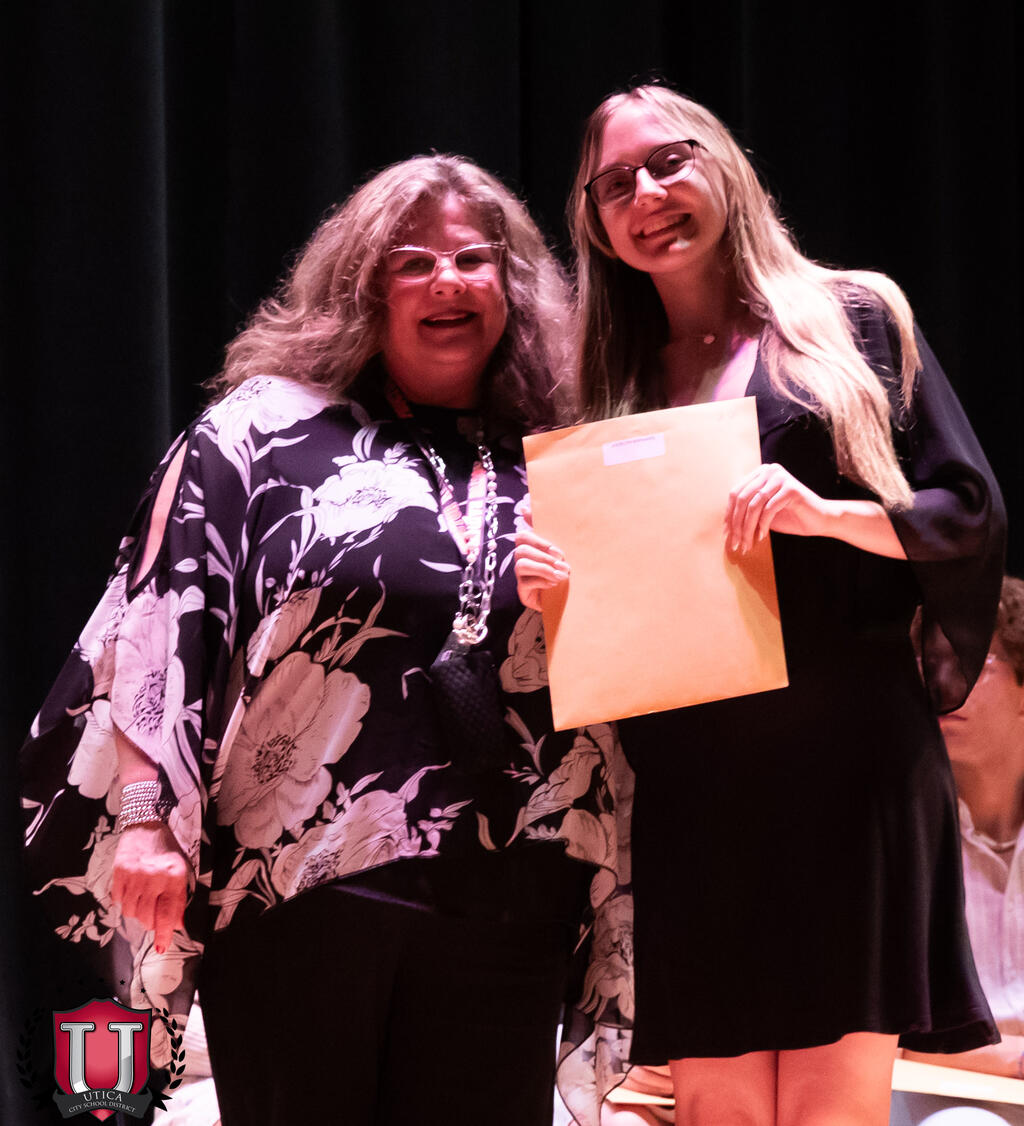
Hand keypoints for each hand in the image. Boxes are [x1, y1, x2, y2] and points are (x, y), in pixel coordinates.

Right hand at [111, 824, 189, 953]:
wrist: (146, 824)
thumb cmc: (167, 849)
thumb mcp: (181, 870)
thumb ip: (179, 899)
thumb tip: (177, 925)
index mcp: (175, 877)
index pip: (169, 913)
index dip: (165, 934)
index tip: (161, 948)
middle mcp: (155, 878)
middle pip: (147, 917)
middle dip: (150, 922)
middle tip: (153, 914)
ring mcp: (135, 876)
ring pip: (132, 912)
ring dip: (137, 912)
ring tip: (143, 897)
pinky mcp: (119, 873)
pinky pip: (119, 902)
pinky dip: (124, 902)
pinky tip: (132, 890)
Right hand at [513, 499, 569, 610]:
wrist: (566, 598)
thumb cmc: (563, 570)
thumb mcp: (560, 550)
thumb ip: (550, 530)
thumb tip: (526, 507)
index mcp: (531, 546)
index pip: (523, 534)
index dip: (537, 539)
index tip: (556, 549)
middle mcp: (522, 558)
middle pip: (521, 547)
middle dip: (543, 553)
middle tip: (562, 561)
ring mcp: (520, 575)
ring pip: (521, 564)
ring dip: (543, 568)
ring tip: (560, 575)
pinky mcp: (522, 590)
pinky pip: (525, 582)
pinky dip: (542, 581)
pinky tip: (554, 584)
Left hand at [726, 462, 828, 552]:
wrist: (820, 520)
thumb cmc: (791, 517)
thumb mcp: (762, 514)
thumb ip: (746, 513)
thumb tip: (725, 528)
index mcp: (760, 473)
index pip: (736, 493)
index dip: (729, 515)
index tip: (727, 535)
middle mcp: (768, 471)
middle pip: (742, 499)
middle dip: (736, 524)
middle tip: (735, 543)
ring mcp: (780, 477)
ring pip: (753, 505)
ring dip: (747, 528)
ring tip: (746, 544)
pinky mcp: (791, 488)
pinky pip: (768, 508)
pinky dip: (763, 525)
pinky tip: (761, 537)